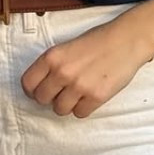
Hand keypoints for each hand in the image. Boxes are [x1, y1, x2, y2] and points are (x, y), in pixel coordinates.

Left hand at [21, 11, 153, 118]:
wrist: (126, 40)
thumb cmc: (97, 40)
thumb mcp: (66, 47)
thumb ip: (53, 64)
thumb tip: (41, 85)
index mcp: (52, 57)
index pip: (27, 83)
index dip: (32, 89)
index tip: (39, 90)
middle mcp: (62, 72)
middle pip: (42, 99)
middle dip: (50, 97)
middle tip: (61, 91)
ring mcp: (79, 86)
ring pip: (60, 110)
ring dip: (67, 104)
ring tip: (77, 93)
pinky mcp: (96, 97)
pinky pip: (80, 114)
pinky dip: (83, 108)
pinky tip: (90, 96)